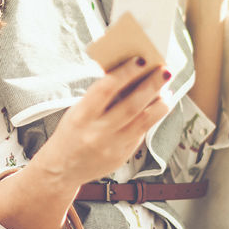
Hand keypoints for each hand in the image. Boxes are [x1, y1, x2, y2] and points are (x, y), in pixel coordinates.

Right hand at [35, 57, 171, 186]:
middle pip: (131, 105)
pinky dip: (153, 117)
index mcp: (81, 116)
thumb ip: (100, 97)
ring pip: (144, 121)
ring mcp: (112, 147)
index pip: (106, 88)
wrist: (62, 169)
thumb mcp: (77, 112)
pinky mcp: (122, 156)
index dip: (125, 72)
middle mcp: (97, 132)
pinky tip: (159, 106)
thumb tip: (128, 75)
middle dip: (151, 85)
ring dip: (160, 103)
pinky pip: (142, 133)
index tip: (140, 60)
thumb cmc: (71, 133)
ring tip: (167, 90)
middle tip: (165, 71)